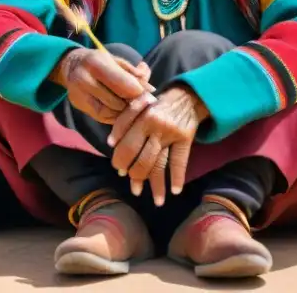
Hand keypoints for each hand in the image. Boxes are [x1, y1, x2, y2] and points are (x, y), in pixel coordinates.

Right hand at [52, 48, 154, 123]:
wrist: (70, 66)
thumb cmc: (99, 61)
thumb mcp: (117, 60)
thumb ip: (134, 73)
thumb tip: (150, 89)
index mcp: (95, 63)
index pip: (123, 84)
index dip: (139, 91)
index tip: (148, 93)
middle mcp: (84, 80)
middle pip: (117, 101)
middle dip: (132, 102)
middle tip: (143, 101)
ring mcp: (80, 96)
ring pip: (111, 112)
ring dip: (125, 111)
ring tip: (132, 105)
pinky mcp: (80, 107)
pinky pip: (104, 118)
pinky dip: (116, 116)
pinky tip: (120, 110)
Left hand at [110, 85, 208, 205]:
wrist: (186, 96)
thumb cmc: (156, 103)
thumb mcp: (138, 105)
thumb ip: (123, 122)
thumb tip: (110, 143)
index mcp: (141, 117)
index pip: (127, 144)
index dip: (121, 159)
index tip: (119, 170)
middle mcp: (156, 126)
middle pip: (143, 158)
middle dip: (136, 175)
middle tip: (134, 187)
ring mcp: (172, 134)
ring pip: (160, 163)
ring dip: (156, 184)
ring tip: (157, 201)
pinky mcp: (186, 138)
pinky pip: (181, 161)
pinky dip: (177, 177)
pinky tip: (174, 191)